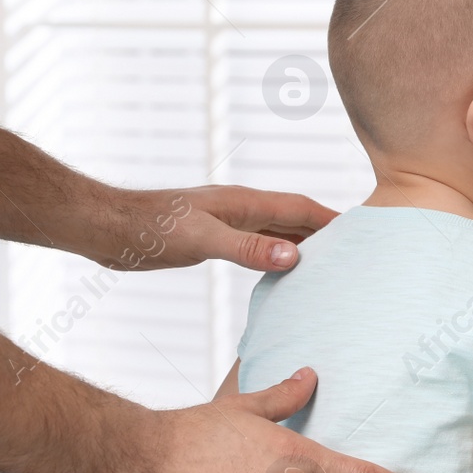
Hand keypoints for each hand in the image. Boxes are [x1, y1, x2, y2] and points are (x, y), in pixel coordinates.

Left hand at [91, 185, 338, 272]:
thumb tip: (295, 255)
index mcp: (245, 203)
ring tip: (330, 263)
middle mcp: (241, 209)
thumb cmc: (151, 230)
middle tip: (356, 251)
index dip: (333, 218)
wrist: (108, 230)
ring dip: (303, 244)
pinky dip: (277, 255)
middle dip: (326, 231)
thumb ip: (248, 248)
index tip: (364, 231)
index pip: (301, 208)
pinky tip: (283, 270)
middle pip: (295, 218)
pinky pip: (257, 245)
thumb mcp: (203, 240)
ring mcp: (227, 223)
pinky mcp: (212, 239)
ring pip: (277, 231)